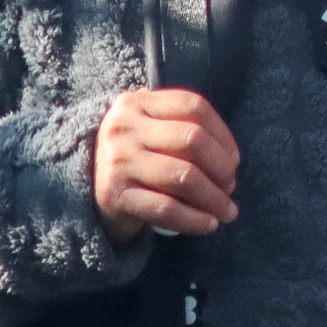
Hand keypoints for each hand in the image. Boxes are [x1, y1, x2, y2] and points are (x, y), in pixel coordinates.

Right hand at [92, 89, 240, 244]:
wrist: (92, 193)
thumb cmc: (140, 159)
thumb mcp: (155, 132)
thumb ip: (186, 129)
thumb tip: (231, 158)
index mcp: (136, 103)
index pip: (193, 106)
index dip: (223, 134)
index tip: (234, 159)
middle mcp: (122, 127)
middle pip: (193, 140)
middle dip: (222, 167)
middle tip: (231, 186)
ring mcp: (116, 160)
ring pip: (184, 176)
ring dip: (214, 198)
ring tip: (227, 210)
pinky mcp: (112, 194)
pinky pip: (166, 208)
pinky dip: (194, 219)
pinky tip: (209, 224)